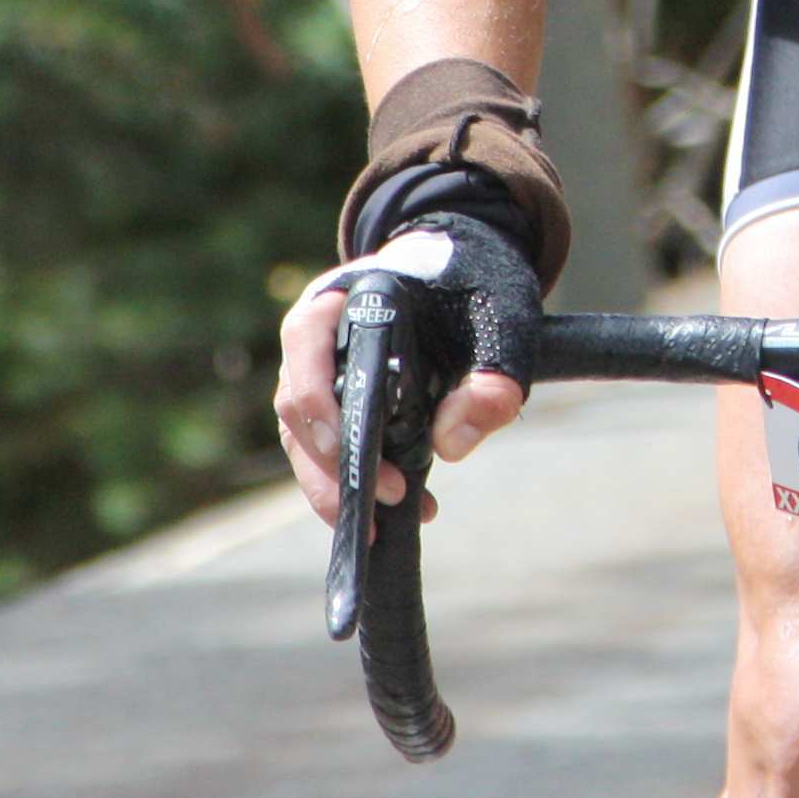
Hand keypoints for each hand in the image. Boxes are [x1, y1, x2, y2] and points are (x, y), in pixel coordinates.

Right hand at [271, 211, 535, 522]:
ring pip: (303, 439)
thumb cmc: (476, 281)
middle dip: (334, 462)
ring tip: (383, 527)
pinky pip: (330, 450)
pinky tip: (411, 505)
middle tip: (390, 497)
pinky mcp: (337, 406)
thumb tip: (452, 445)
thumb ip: (493, 373)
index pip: (305, 340)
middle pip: (295, 404)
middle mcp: (315, 335)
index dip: (319, 398)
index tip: (355, 449)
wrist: (467, 270)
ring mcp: (318, 373)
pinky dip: (358, 483)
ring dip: (337, 486)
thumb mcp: (503, 316)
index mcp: (342, 294)